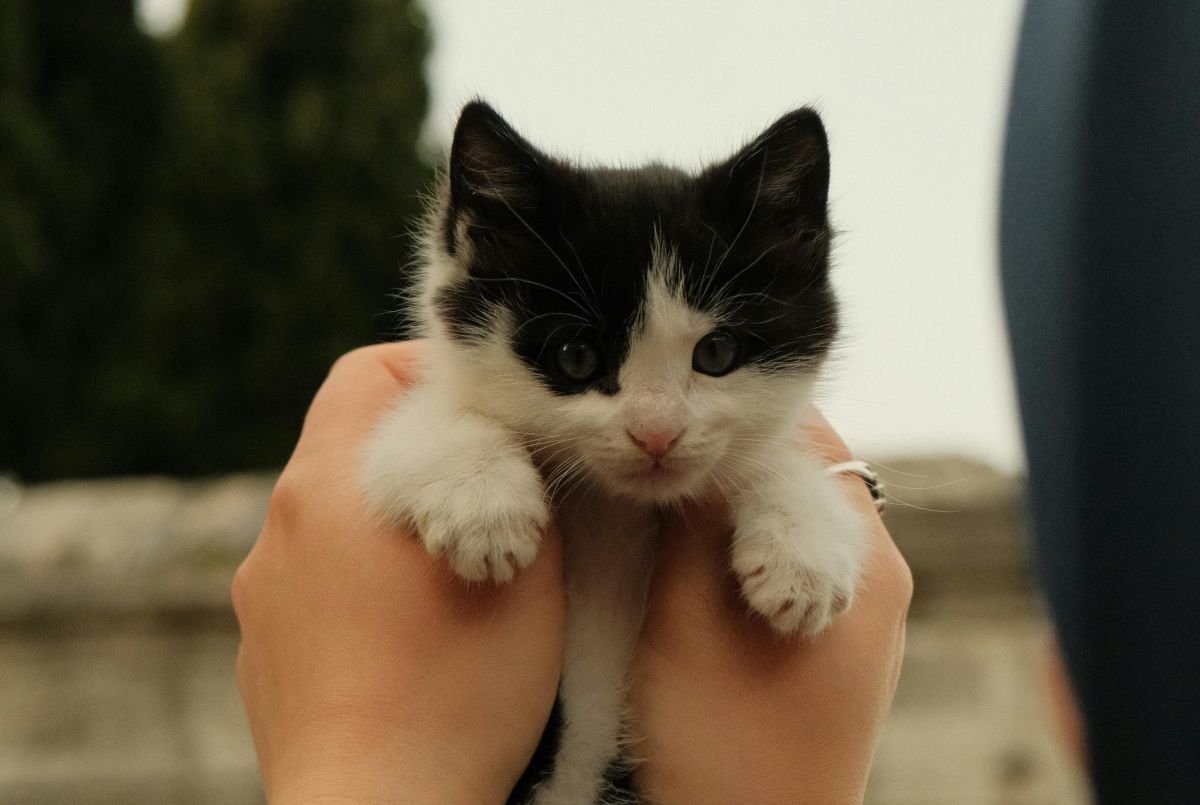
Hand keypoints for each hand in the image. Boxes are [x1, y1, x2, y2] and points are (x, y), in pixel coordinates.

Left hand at [232, 343, 564, 802]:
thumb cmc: (460, 693)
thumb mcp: (528, 567)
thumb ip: (520, 480)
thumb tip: (518, 444)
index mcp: (334, 484)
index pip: (366, 371)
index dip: (431, 371)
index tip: (488, 411)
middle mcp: (280, 526)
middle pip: (348, 442)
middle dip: (420, 451)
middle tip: (488, 489)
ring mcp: (263, 591)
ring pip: (333, 516)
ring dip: (391, 519)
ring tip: (455, 570)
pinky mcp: (262, 648)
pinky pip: (314, 580)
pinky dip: (359, 581)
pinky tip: (408, 632)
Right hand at [630, 412, 911, 803]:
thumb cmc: (722, 747)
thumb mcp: (688, 620)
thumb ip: (695, 523)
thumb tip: (690, 444)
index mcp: (861, 562)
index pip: (810, 443)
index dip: (738, 417)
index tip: (676, 412)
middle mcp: (881, 577)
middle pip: (809, 476)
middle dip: (738, 455)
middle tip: (666, 446)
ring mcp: (866, 614)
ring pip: (799, 517)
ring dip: (741, 498)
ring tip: (674, 493)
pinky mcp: (843, 644)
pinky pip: (797, 560)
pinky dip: (750, 542)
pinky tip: (699, 556)